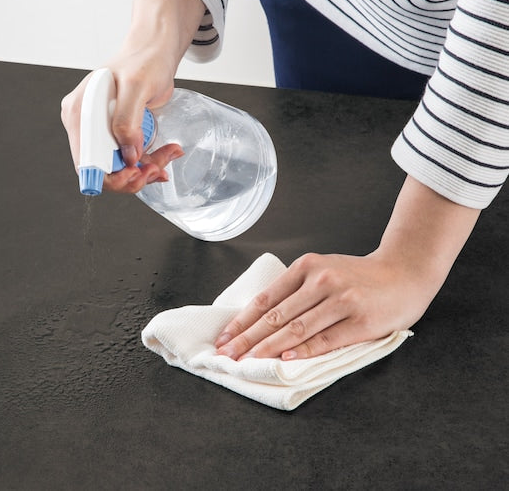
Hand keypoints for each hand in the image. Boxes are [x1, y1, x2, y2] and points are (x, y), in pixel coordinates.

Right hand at [60, 0, 204, 192]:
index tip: (137, 172)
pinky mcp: (117, 134)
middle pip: (104, 170)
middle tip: (158, 168)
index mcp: (79, 114)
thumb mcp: (136, 85)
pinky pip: (130, 159)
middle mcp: (86, 126)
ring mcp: (101, 131)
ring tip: (168, 155)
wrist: (155, 52)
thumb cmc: (144, 60)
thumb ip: (127, 120)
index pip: (86, 163)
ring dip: (146, 169)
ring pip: (120, 167)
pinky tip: (166, 154)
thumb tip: (127, 155)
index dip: (111, 176)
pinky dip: (149, 162)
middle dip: (133, 174)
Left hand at [215, 176, 480, 359]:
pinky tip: (285, 360)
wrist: (403, 272)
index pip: (266, 298)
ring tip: (248, 362)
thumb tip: (260, 319)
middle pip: (276, 316)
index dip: (243, 321)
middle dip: (247, 339)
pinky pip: (326, 340)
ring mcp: (341, 300)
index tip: (225, 338)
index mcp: (307, 266)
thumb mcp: (323, 270)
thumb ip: (296, 290)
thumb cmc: (357, 276)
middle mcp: (321, 280)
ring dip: (268, 348)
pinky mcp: (360, 320)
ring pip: (296, 329)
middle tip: (227, 355)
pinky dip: (303, 351)